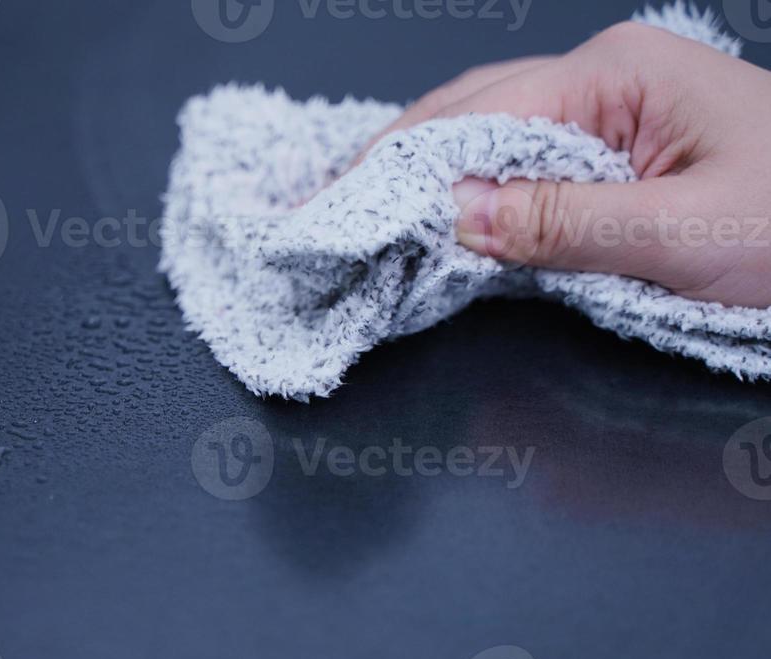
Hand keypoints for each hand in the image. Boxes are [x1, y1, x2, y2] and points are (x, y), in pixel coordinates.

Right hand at [356, 21, 770, 308]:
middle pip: (466, 113)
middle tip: (322, 217)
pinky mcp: (612, 154)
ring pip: (486, 138)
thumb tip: (455, 215)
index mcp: (618, 74)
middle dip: (392, 164)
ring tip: (357, 218)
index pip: (477, 116)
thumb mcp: (683, 236)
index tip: (336, 213)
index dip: (398, 168)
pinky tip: (430, 219)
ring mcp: (608, 112)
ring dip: (423, 179)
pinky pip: (520, 166)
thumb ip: (562, 223)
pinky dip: (467, 195)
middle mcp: (605, 78)